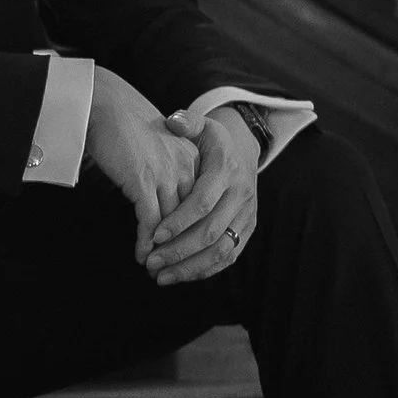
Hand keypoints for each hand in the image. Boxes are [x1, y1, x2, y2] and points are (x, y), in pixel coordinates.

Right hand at [83, 66, 200, 265]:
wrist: (104, 102)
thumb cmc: (123, 121)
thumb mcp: (155, 144)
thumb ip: (163, 165)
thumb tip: (158, 188)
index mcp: (191, 158)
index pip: (199, 203)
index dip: (193, 230)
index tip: (186, 250)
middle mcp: (184, 167)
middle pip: (190, 218)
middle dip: (182, 247)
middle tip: (173, 269)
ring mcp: (165, 174)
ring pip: (172, 224)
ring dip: (165, 251)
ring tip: (155, 269)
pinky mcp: (143, 180)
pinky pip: (150, 221)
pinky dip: (146, 241)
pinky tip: (141, 254)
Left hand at [145, 108, 258, 284]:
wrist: (243, 152)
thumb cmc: (212, 143)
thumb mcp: (202, 126)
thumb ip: (187, 122)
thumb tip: (173, 121)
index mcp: (227, 172)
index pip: (202, 202)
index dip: (178, 221)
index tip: (153, 234)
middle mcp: (241, 196)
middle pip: (210, 232)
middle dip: (179, 250)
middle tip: (150, 262)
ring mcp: (246, 216)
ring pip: (221, 250)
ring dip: (190, 267)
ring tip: (160, 277)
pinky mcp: (246, 231)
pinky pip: (229, 257)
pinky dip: (205, 270)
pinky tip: (180, 276)